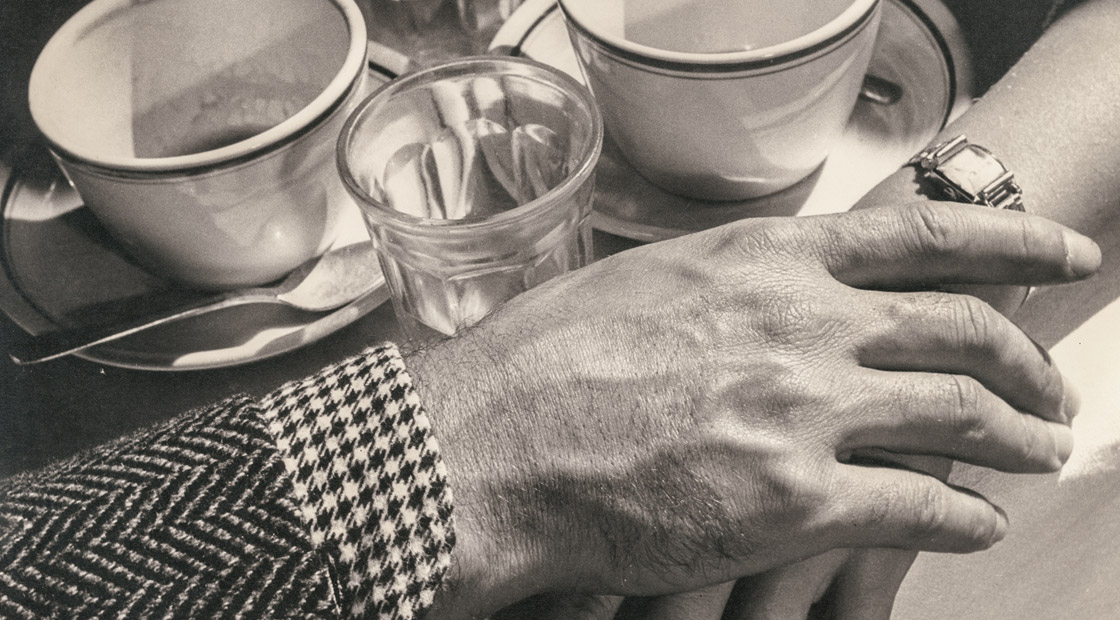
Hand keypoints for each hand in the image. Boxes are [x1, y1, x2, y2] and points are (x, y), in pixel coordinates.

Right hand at [410, 203, 1095, 617]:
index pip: (923, 236)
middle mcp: (800, 325)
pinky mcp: (794, 502)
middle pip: (963, 331)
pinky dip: (965, 515)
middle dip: (1026, 360)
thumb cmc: (543, 364)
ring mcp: (804, 412)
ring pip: (960, 417)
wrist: (490, 450)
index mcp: (762, 261)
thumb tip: (778, 286)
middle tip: (1049, 386)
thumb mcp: (644, 281)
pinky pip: (920, 508)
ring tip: (1038, 450)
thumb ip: (728, 280)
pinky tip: (975, 521)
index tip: (1060, 256)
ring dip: (1018, 436)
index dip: (1011, 243)